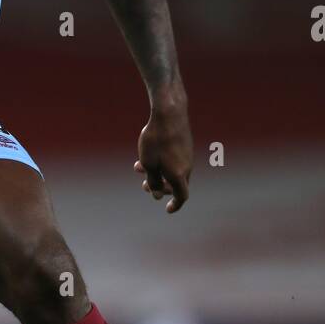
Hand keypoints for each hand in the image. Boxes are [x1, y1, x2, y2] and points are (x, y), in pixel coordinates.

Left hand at [134, 95, 192, 212]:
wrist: (169, 114)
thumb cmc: (156, 140)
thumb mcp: (148, 164)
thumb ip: (153, 181)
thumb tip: (158, 194)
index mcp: (179, 175)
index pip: (182, 196)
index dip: (175, 205)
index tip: (168, 209)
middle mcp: (187, 167)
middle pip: (175, 185)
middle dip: (159, 187)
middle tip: (144, 186)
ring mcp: (187, 155)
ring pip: (173, 171)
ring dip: (157, 173)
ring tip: (137, 167)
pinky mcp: (185, 145)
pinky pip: (174, 160)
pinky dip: (162, 162)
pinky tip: (146, 153)